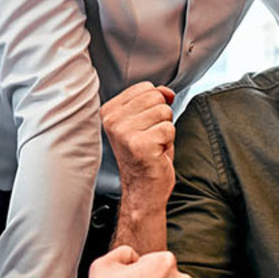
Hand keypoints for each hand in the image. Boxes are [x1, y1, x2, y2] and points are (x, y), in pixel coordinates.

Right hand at [103, 82, 176, 201]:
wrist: (143, 189)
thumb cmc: (145, 155)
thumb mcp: (147, 122)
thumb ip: (155, 101)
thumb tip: (167, 91)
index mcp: (109, 111)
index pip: (146, 88)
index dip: (154, 106)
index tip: (145, 126)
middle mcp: (112, 120)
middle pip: (156, 97)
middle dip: (161, 117)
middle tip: (151, 137)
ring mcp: (124, 132)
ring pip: (164, 112)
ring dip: (165, 130)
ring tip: (153, 145)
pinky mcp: (140, 144)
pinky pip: (169, 129)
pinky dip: (168, 142)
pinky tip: (156, 153)